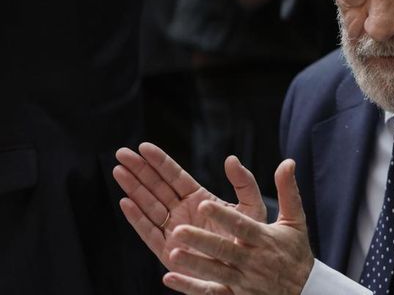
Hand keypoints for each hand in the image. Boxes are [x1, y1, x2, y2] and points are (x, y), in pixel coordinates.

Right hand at [113, 143, 267, 270]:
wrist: (246, 270)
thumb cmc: (250, 239)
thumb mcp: (251, 207)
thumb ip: (244, 183)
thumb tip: (231, 158)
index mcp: (200, 198)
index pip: (175, 176)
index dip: (159, 161)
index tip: (144, 147)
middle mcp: (183, 212)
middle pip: (156, 187)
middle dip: (139, 170)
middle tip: (122, 153)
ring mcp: (173, 230)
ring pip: (148, 205)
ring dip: (133, 188)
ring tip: (118, 170)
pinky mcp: (168, 251)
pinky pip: (149, 232)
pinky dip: (137, 217)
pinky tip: (125, 202)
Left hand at [161, 160, 314, 294]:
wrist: (305, 291)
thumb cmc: (295, 251)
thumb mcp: (295, 220)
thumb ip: (287, 190)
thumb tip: (287, 162)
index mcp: (264, 238)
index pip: (242, 226)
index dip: (223, 216)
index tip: (203, 204)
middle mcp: (253, 260)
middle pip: (224, 249)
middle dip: (201, 240)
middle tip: (178, 230)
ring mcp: (243, 280)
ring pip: (214, 272)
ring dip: (193, 264)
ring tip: (172, 253)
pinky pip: (210, 293)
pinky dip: (190, 287)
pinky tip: (170, 278)